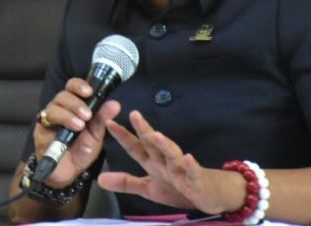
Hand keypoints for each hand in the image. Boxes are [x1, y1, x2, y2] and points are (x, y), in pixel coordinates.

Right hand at [32, 77, 120, 187]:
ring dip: (69, 113)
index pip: (74, 87)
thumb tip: (115, 104)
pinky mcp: (40, 129)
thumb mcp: (96, 136)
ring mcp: (50, 118)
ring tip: (80, 125)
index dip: (80, 85)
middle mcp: (61, 109)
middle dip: (76, 102)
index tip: (90, 92)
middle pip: (63, 94)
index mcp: (75, 106)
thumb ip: (102, 119)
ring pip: (54, 106)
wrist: (68, 173)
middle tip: (87, 115)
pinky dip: (60, 121)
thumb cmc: (81, 151)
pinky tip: (70, 129)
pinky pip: (45, 119)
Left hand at [98, 110, 244, 214]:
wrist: (210, 195)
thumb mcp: (149, 188)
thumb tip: (100, 179)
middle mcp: (166, 162)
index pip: (136, 147)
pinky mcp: (196, 180)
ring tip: (156, 135)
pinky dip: (191, 166)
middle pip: (153, 144)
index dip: (122, 136)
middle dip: (144, 130)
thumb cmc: (180, 188)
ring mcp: (182, 170)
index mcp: (154, 163)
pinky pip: (194, 172)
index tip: (107, 123)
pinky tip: (188, 158)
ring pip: (173, 155)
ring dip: (165, 145)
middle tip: (134, 114)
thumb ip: (125, 182)